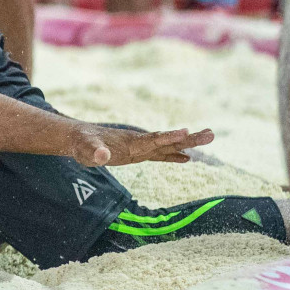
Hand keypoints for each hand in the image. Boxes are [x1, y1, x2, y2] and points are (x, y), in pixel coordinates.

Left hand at [71, 124, 214, 166]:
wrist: (78, 139)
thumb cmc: (81, 144)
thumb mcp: (85, 149)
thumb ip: (93, 152)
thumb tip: (101, 155)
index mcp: (129, 141)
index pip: (152, 139)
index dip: (168, 137)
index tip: (185, 131)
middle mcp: (139, 142)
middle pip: (167, 140)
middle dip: (189, 138)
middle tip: (211, 134)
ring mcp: (140, 147)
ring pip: (168, 146)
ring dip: (188, 144)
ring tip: (209, 138)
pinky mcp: (138, 153)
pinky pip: (160, 155)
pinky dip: (174, 156)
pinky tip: (187, 158)